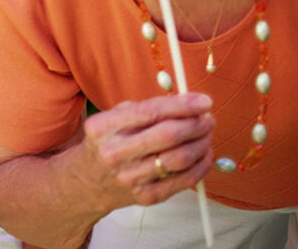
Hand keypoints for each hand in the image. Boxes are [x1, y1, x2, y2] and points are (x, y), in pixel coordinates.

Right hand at [79, 94, 215, 208]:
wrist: (89, 182)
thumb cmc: (107, 143)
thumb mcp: (112, 119)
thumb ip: (144, 109)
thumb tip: (187, 103)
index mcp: (103, 127)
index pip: (150, 112)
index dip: (182, 105)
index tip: (203, 102)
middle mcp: (114, 152)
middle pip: (168, 136)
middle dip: (196, 125)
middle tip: (208, 119)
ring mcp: (131, 177)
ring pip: (180, 158)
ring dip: (201, 144)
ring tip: (206, 135)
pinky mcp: (146, 196)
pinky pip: (184, 180)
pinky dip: (201, 166)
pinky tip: (204, 155)